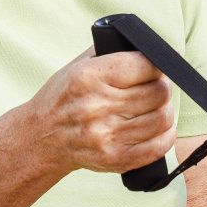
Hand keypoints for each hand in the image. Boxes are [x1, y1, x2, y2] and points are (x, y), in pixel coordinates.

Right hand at [29, 48, 175, 175]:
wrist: (41, 138)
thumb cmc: (64, 96)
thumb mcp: (77, 65)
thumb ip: (111, 52)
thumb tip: (149, 46)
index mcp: (88, 77)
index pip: (143, 65)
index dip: (159, 63)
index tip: (162, 64)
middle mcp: (97, 107)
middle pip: (158, 92)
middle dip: (161, 86)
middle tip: (156, 86)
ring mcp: (106, 136)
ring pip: (162, 118)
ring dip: (164, 110)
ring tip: (155, 106)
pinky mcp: (115, 159)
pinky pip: (159, 146)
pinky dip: (165, 135)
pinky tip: (156, 127)